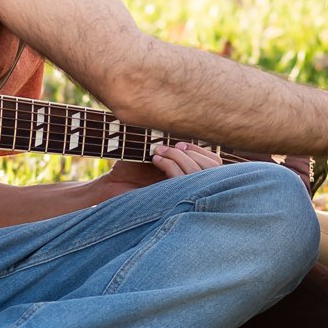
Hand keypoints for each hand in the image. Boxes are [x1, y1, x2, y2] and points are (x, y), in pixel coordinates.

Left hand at [102, 142, 223, 190]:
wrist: (112, 187)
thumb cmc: (132, 169)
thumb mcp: (153, 152)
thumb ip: (171, 145)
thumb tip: (187, 128)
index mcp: (192, 176)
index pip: (215, 164)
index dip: (201, 150)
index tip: (181, 143)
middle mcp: (192, 187)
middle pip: (212, 168)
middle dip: (192, 152)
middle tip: (173, 146)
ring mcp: (183, 194)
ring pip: (196, 172)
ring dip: (178, 156)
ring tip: (159, 150)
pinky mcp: (170, 199)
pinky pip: (179, 179)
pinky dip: (169, 164)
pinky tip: (156, 158)